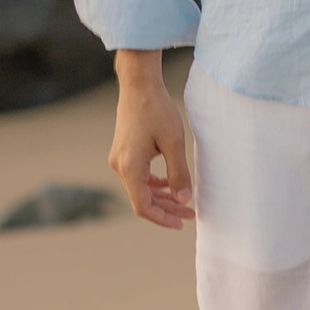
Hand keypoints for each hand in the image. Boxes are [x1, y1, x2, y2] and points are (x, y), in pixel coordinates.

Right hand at [109, 50, 194, 229]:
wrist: (139, 85)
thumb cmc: (157, 111)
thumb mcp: (174, 142)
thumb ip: (179, 173)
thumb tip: (183, 199)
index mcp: (130, 168)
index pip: (143, 207)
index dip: (162, 218)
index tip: (181, 223)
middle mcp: (120, 167)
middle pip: (141, 200)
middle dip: (166, 209)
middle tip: (190, 214)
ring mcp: (119, 159)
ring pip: (140, 189)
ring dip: (161, 197)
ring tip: (184, 202)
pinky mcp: (123, 152)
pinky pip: (138, 176)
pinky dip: (154, 184)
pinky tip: (170, 184)